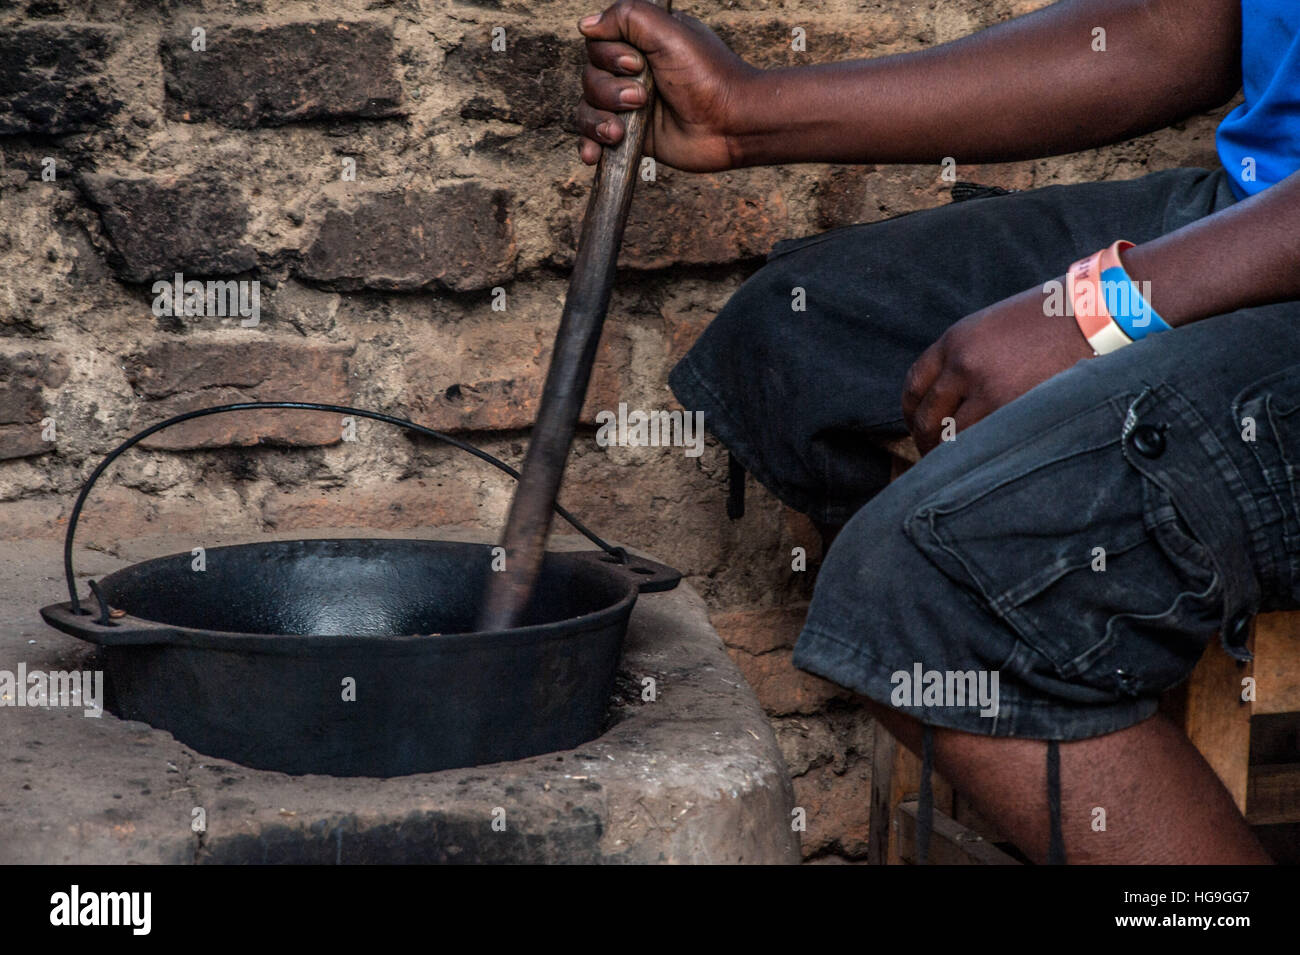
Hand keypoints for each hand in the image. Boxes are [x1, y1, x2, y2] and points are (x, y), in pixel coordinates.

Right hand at [576, 0, 757, 172]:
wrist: (732, 126)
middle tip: (642, 98)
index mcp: (642, 42)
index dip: (610, 56)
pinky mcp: (633, 136)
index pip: (598, 44)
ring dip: (597, 120)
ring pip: (588, 107)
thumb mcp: (670, 32)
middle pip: (590, 77)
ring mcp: (631, 106)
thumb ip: (628, 17)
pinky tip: (593, 155)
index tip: (637, 64)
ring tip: (620, 132)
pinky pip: (595, 138)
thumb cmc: (709, 77)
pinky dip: (589, 145)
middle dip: (608, 91)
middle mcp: (633, 72)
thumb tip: (586, 25)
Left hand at [901, 280, 1095, 453]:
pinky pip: (984, 443)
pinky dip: (979, 456)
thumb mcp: (995, 328)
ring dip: (951, 456)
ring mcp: (989, 388)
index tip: (916, 426)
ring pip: (952, 438)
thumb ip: (967, 359)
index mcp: (955, 340)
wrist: (1099, 312)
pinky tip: (984, 464)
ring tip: (958, 468)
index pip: (913, 385)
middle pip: (926, 416)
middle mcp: (963, 364)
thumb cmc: (1051, 319)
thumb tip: (951, 399)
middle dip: (926, 441)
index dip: (910, 412)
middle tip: (934, 455)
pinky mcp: (1016, 408)